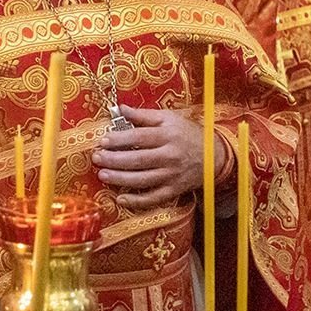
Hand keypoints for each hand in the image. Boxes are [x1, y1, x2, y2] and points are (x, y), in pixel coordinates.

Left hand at [93, 107, 211, 211]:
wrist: (214, 155)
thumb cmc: (188, 134)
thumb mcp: (170, 118)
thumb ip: (144, 115)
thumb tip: (120, 109)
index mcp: (168, 135)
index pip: (139, 138)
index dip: (119, 140)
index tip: (103, 140)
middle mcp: (169, 156)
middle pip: (137, 160)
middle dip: (114, 160)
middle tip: (96, 158)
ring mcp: (171, 175)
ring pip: (142, 180)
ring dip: (120, 179)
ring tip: (103, 175)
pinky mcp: (174, 189)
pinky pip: (153, 198)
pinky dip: (137, 201)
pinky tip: (121, 198)